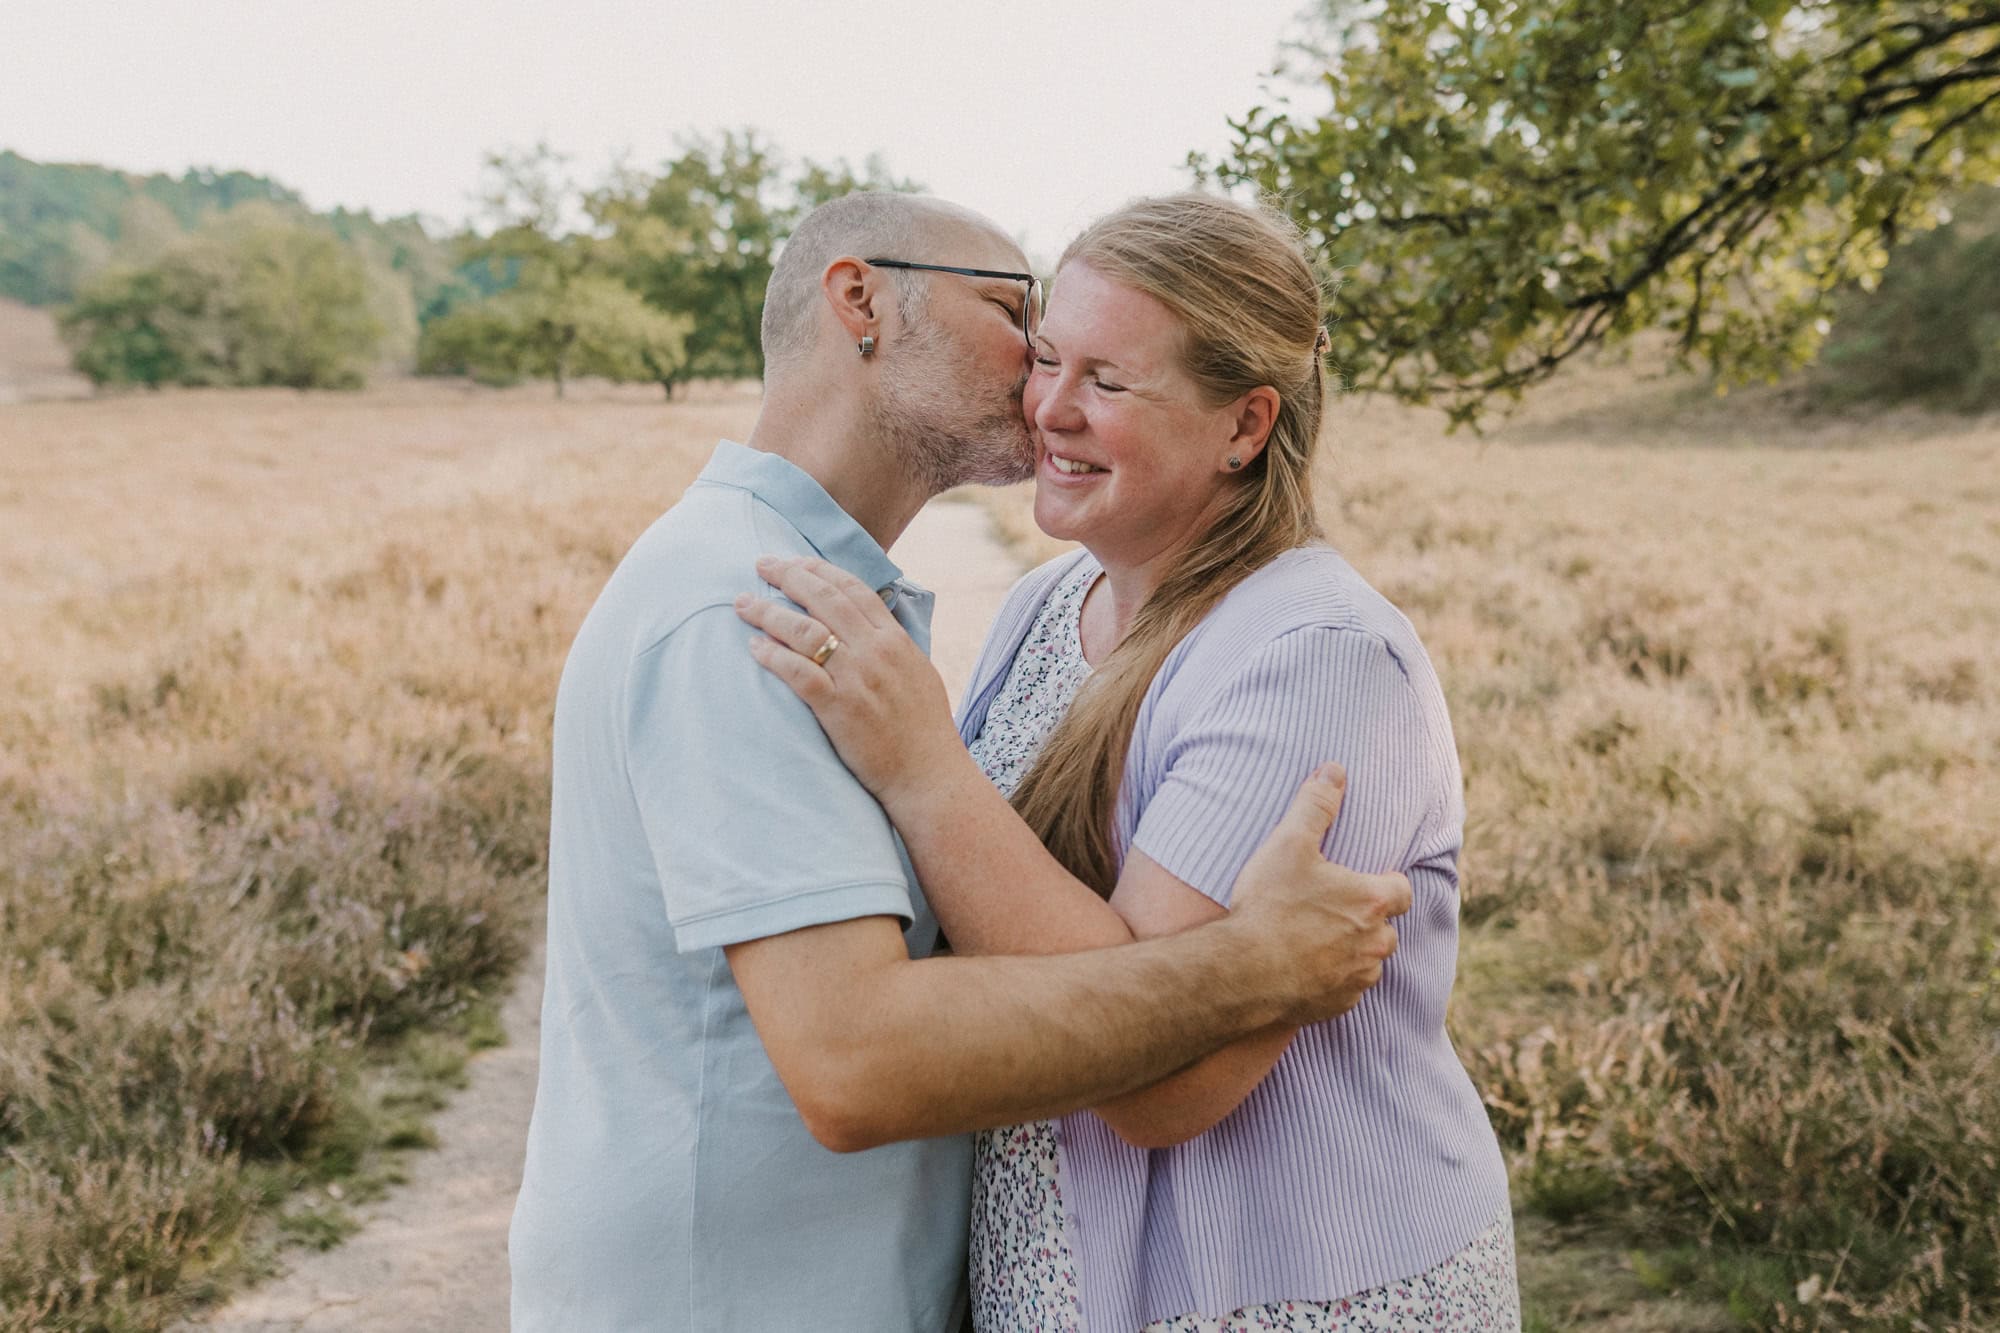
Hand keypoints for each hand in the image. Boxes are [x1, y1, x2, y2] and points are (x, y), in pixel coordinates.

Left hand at [735, 554, 965, 806]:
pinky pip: (799, 673)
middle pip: (824, 599)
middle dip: (788, 576)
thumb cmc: (923, 728)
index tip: (794, 561)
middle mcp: (876, 651)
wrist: (929, 773)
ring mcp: (857, 679)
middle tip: (761, 563)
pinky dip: (774, 656)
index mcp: (895, 639)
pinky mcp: (840, 708)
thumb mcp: (918, 671)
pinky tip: (755, 649)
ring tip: (744, 604)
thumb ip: (892, 645)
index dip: (819, 570)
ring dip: (769, 613)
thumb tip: (868, 625)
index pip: (852, 589)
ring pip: (805, 631)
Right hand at [1226, 764, 1411, 1026]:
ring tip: (1316, 940)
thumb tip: (1334, 769)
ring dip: (1352, 951)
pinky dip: (1333, 980)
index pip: (1401, 889)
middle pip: (1387, 928)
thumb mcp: (1288, 843)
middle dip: (1367, 919)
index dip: (1386, 883)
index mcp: (1372, 900)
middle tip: (1331, 909)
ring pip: (1369, 962)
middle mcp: (1375, 942)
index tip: (1365, 881)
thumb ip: (1315, 805)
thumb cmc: (1269, 904)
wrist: (1242, 972)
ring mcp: (1358, 977)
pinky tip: (1304, 968)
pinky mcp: (1338, 1005)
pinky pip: (1346, 990)